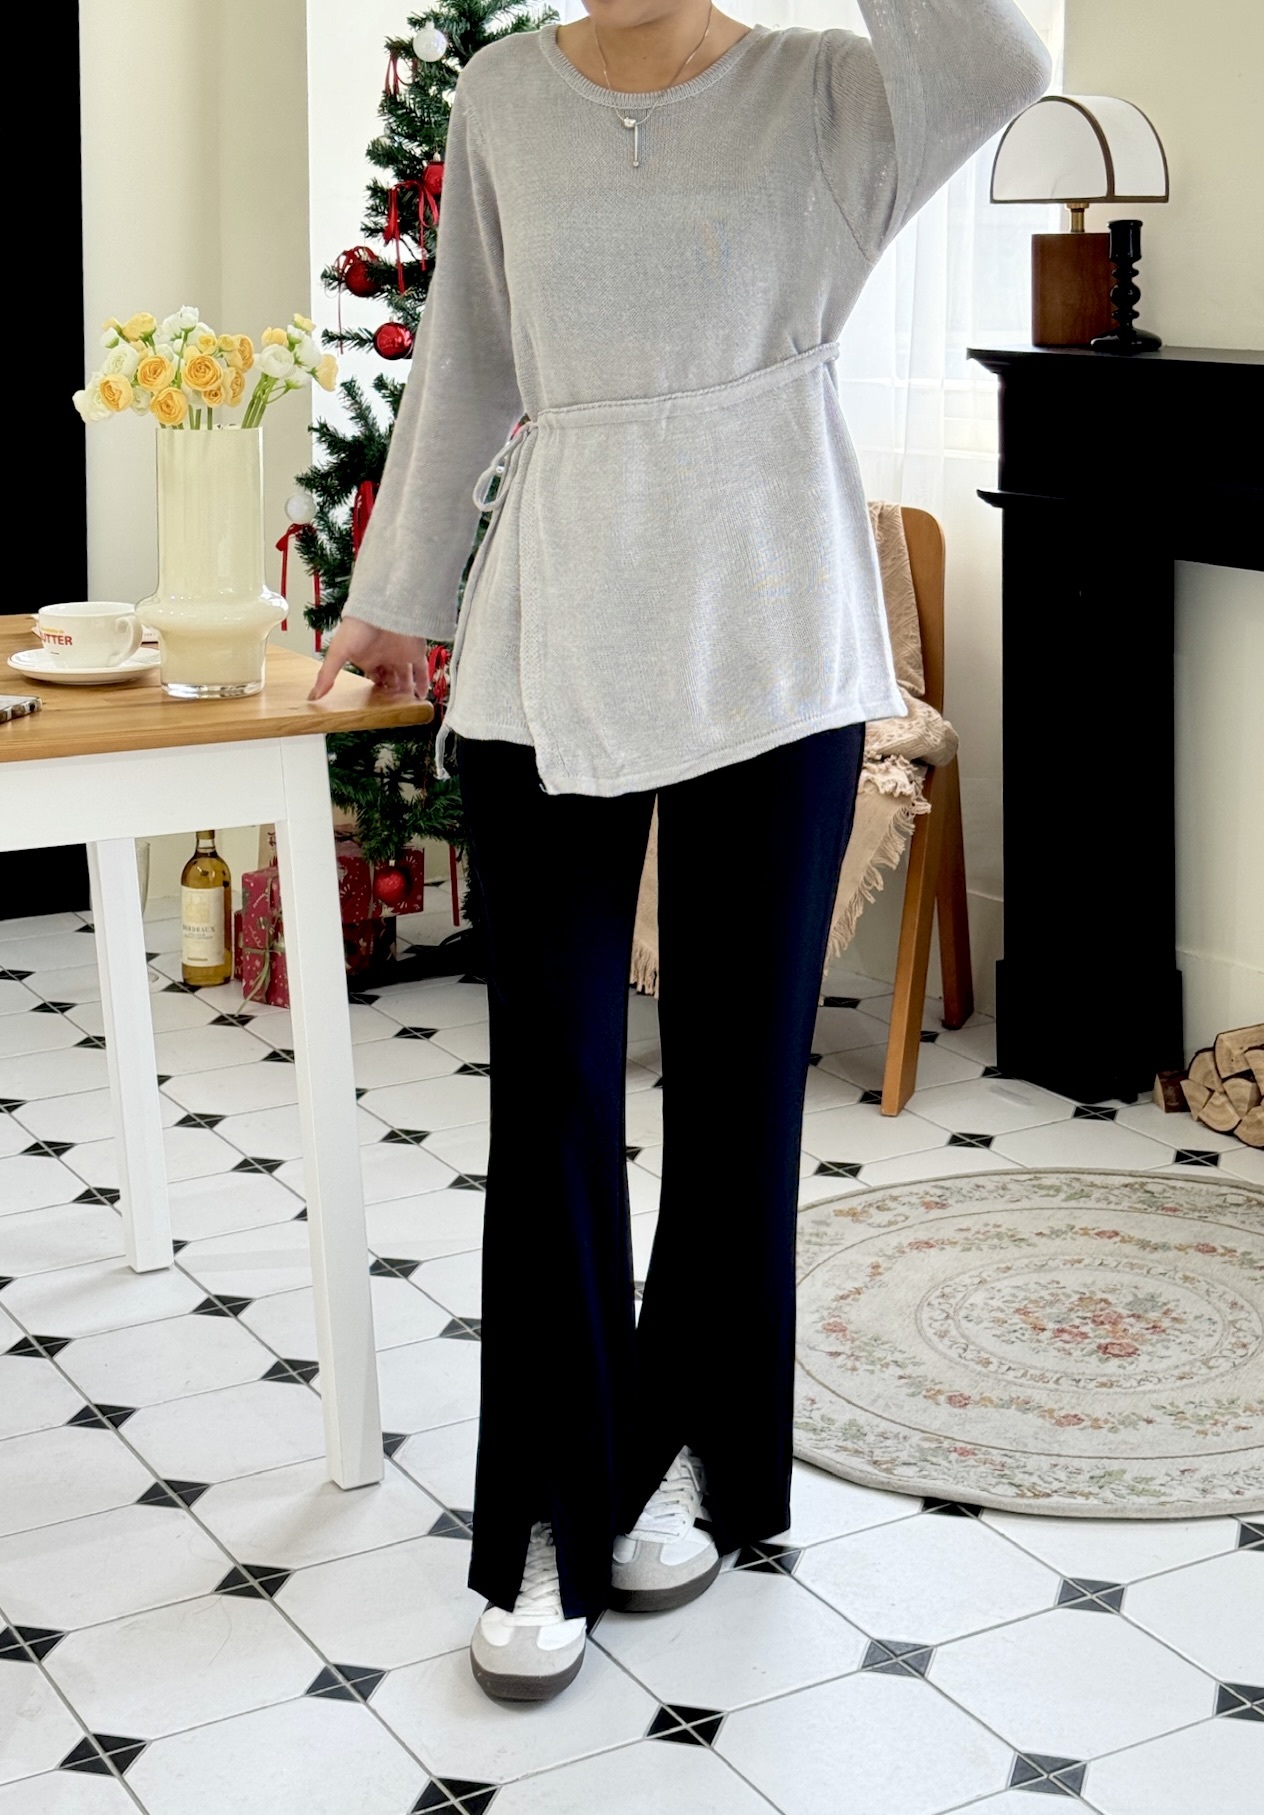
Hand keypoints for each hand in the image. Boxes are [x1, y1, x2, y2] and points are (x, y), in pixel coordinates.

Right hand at [307, 617, 428, 701]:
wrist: (381, 608)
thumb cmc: (358, 626)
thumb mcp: (338, 652)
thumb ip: (327, 675)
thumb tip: (313, 696)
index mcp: (366, 657)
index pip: (372, 676)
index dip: (374, 688)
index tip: (376, 703)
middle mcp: (384, 656)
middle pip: (390, 678)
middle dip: (391, 691)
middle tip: (393, 705)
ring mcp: (401, 654)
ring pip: (406, 676)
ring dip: (406, 690)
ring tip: (408, 705)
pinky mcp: (416, 652)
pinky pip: (422, 670)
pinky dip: (423, 683)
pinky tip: (422, 696)